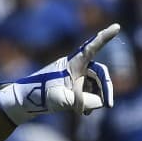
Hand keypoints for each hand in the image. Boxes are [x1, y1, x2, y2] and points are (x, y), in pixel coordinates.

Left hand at [0, 23, 120, 124]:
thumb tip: (99, 102)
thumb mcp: (61, 99)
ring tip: (86, 114)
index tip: (117, 27)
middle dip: (106, 88)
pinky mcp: (74, 86)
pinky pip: (89, 93)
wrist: (24, 102)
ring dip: (95, 98)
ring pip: (94, 85)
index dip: (104, 38)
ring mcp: (76, 77)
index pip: (91, 48)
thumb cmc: (39, 95)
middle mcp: (76, 67)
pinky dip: (89, 102)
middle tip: (109, 105)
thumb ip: (82, 101)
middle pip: (99, 73)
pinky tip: (86, 113)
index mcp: (72, 63)